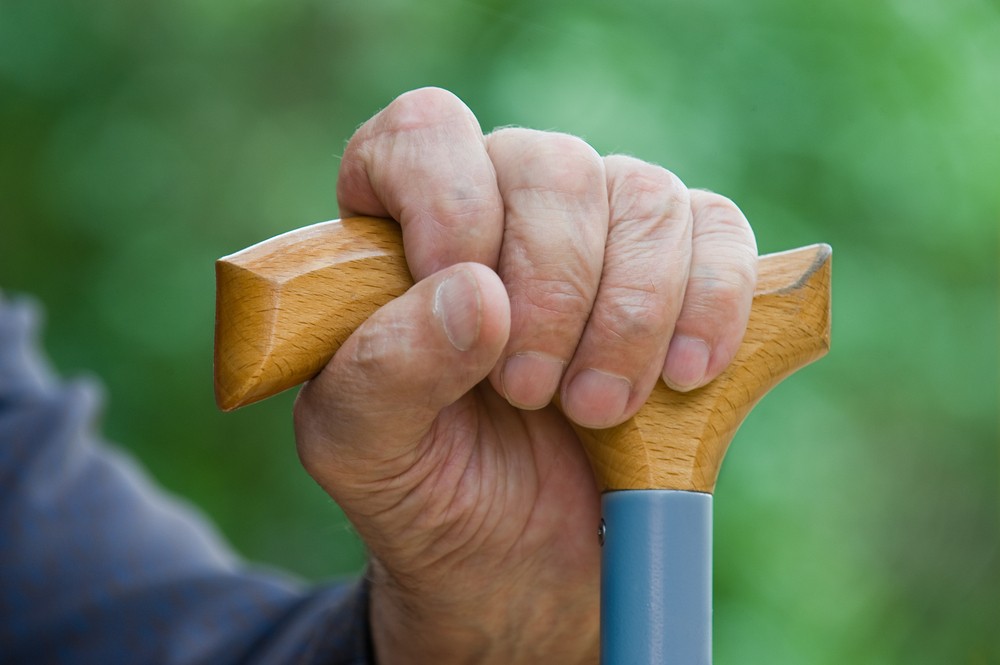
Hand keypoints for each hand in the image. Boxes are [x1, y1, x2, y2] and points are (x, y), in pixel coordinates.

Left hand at [294, 88, 756, 663]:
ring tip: (599, 412)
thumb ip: (383, 372)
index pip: (425, 133)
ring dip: (631, 315)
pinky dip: (713, 301)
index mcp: (400, 228)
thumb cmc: (428, 492)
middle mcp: (502, 205)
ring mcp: (598, 231)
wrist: (517, 564)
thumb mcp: (363, 453)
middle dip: (554, 293)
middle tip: (532, 396)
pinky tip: (685, 375)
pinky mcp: (680, 269)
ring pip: (643, 194)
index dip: (452, 199)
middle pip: (550, 165)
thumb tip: (476, 295)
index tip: (473, 299)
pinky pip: (719, 231)